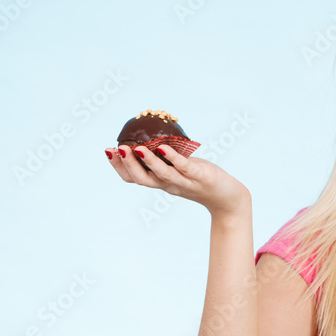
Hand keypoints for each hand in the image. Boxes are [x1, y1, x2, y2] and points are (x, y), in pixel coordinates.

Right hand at [106, 142, 249, 217]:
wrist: (228, 198)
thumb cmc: (203, 180)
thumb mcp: (181, 169)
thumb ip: (167, 159)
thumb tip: (154, 137)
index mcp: (161, 183)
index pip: (134, 178)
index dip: (119, 166)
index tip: (107, 151)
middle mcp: (169, 185)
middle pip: (142, 179)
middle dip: (126, 164)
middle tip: (116, 148)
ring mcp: (184, 182)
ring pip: (161, 175)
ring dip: (147, 162)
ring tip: (136, 148)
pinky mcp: (199, 177)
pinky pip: (183, 167)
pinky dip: (172, 158)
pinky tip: (163, 147)